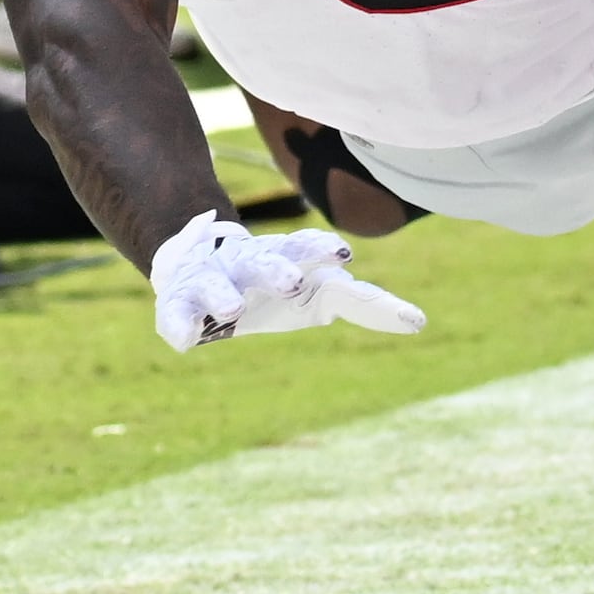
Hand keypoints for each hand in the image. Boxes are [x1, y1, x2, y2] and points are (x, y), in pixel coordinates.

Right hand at [149, 211, 425, 353]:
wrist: (193, 262)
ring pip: (218, 284)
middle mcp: (248, 262)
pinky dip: (180, 327)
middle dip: (278, 268)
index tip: (344, 255)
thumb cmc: (270, 283)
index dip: (324, 251)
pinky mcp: (179, 301)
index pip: (311, 252)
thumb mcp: (317, 291)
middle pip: (265, 261)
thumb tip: (417, 322)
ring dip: (226, 294)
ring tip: (234, 309)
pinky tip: (186, 342)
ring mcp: (212, 280)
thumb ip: (361, 303)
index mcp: (285, 258)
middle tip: (292, 281)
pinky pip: (176, 315)